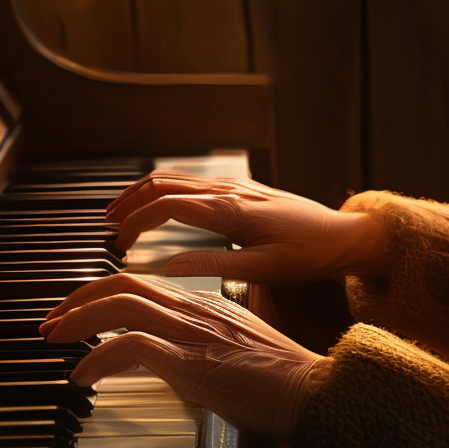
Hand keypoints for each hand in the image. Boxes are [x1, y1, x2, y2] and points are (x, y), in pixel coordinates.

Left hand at [40, 273, 320, 441]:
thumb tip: (168, 359)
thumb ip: (203, 346)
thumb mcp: (236, 353)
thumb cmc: (282, 380)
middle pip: (126, 283)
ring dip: (79, 319)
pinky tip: (84, 376)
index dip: (103, 295)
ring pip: (123, 304)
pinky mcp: (193, 359)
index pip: (144, 285)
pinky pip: (132, 345)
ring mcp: (195, 331)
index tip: (78, 315)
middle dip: (80, 299)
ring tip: (55, 338)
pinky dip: (99, 357)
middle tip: (52, 321)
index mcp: (208, 304)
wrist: (314, 390)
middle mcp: (198, 309)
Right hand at [107, 170, 389, 283]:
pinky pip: (195, 182)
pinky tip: (160, 207)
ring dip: (145, 193)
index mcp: (231, 210)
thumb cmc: (309, 254)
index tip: (117, 246)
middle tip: (106, 227)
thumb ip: (215, 266)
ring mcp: (236, 187)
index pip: (166, 206)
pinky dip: (167, 191)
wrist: (342, 235)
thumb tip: (167, 267)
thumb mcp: (264, 269)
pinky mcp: (243, 191)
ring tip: (121, 214)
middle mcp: (230, 191)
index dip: (134, 223)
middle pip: (164, 184)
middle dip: (130, 202)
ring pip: (178, 178)